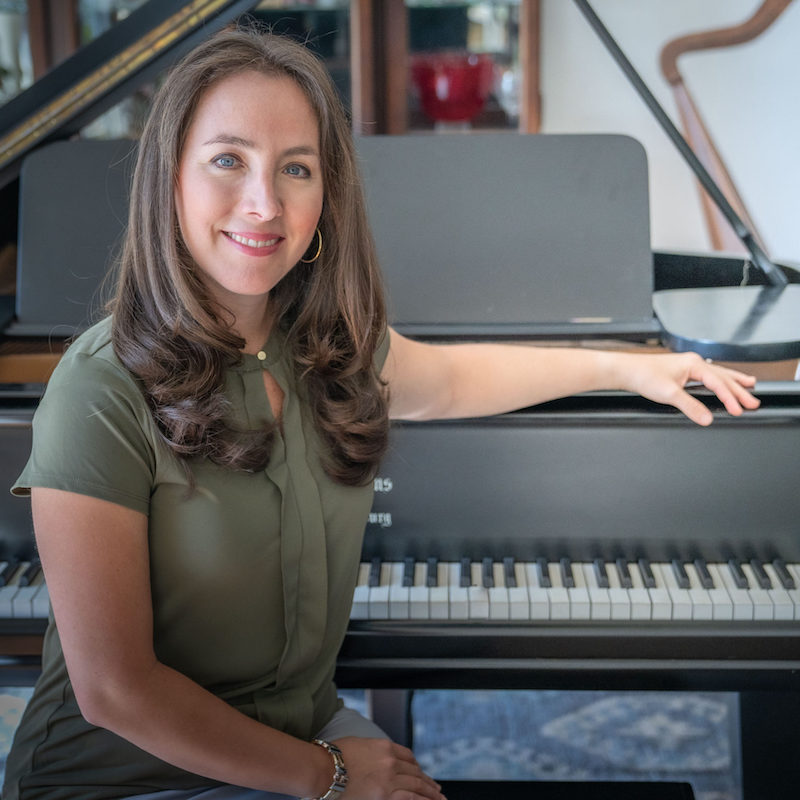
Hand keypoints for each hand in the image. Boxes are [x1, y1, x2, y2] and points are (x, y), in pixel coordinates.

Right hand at [332, 737, 444, 799]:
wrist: (323, 769)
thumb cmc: (333, 758)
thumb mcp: (357, 745)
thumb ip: (372, 751)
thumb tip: (375, 759)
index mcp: (384, 746)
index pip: (407, 755)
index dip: (417, 766)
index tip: (421, 772)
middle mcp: (390, 760)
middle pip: (415, 771)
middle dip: (427, 781)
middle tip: (437, 788)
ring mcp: (389, 777)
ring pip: (417, 784)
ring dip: (430, 792)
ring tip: (439, 798)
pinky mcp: (385, 794)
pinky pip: (411, 797)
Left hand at [619, 351, 759, 425]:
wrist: (626, 370)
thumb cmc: (644, 376)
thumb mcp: (669, 394)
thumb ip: (690, 406)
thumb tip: (707, 418)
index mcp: (694, 364)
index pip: (718, 383)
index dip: (730, 398)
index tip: (739, 410)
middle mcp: (693, 362)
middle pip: (723, 377)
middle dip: (739, 390)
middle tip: (754, 402)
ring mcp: (688, 365)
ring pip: (717, 373)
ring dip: (733, 381)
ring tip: (750, 384)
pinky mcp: (682, 370)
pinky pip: (708, 375)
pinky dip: (719, 380)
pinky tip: (722, 382)